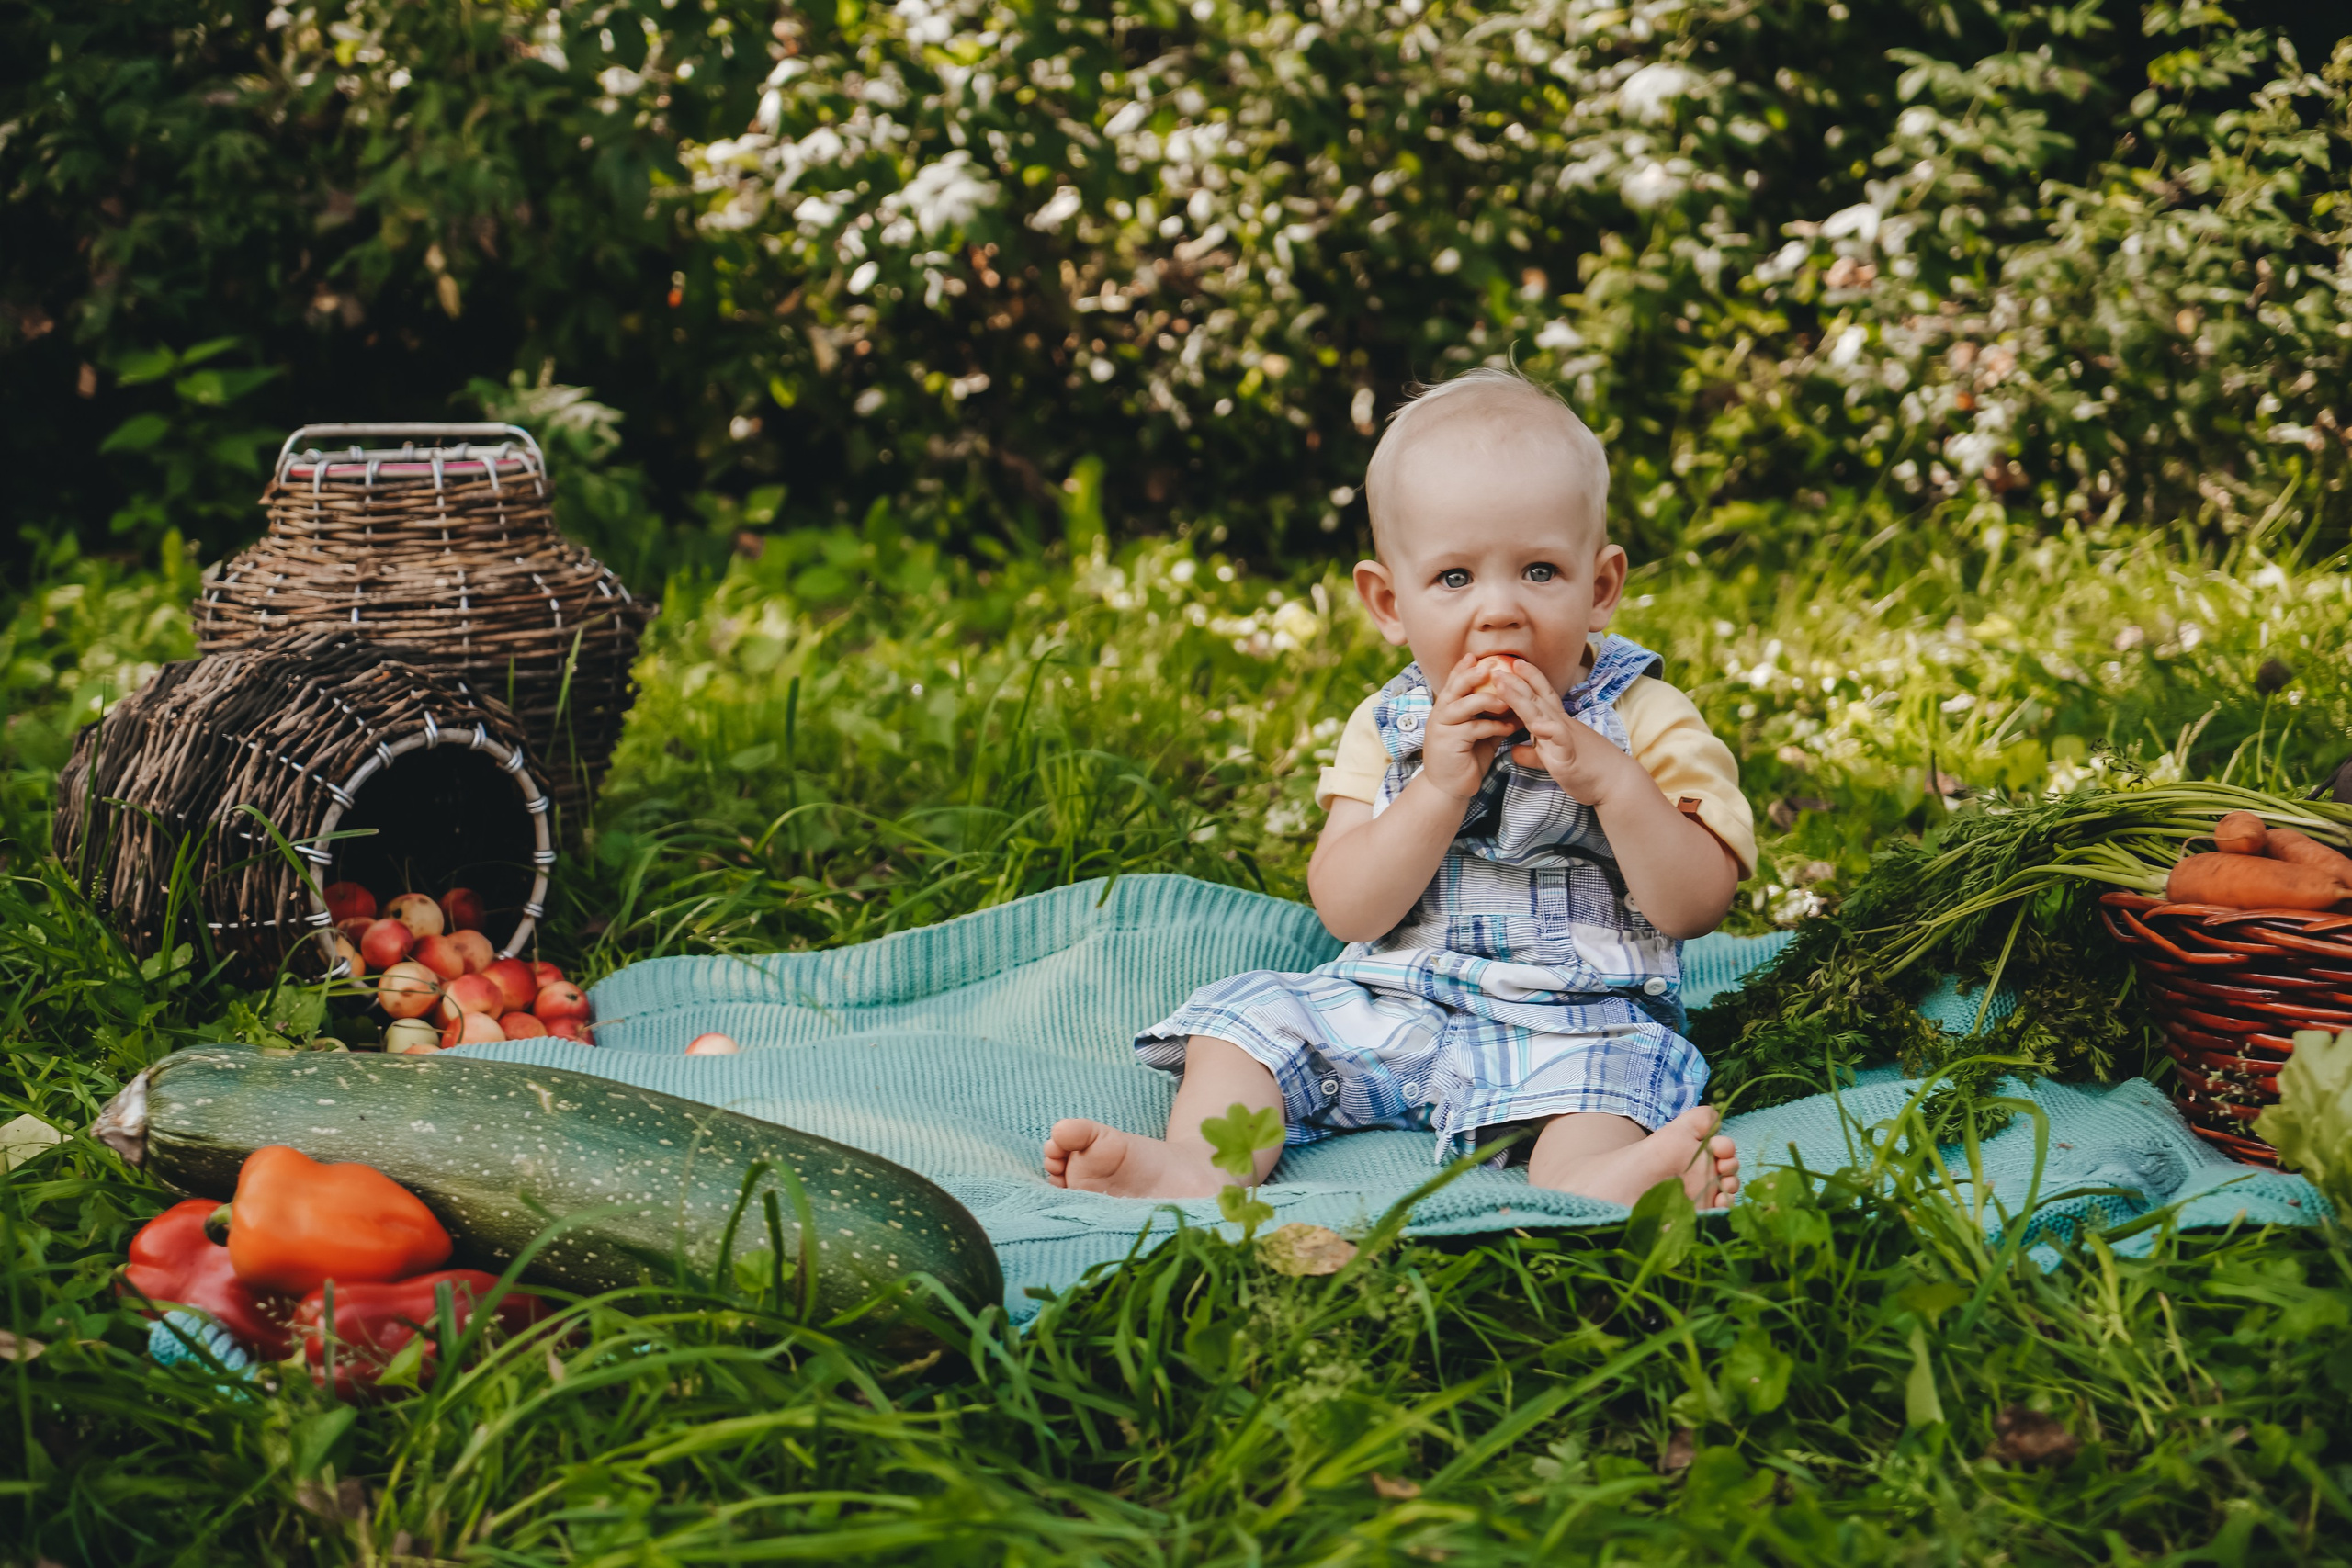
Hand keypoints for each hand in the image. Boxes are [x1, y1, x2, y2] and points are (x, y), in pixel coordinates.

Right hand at [1416, 652, 1526, 800]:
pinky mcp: (1449, 742)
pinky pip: (1475, 727)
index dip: (1463, 668)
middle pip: (1455, 687)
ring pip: (1466, 704)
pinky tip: (1509, 728)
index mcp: (1446, 709)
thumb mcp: (1480, 732)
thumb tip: (1513, 701)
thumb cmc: (1465, 758)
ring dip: (1489, 700)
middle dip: (1473, 674)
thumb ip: (1490, 716)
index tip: (1477, 656)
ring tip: (1507, 703)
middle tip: (1493, 667)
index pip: (1453, 682)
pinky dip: (1495, 726)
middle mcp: (1440, 714)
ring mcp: (1442, 728)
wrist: (1449, 788)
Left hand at [1487, 657, 1638, 804]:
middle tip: (1495, 667)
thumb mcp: (1555, 760)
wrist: (1617, 784)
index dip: (1528, 679)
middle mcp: (1561, 726)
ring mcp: (1567, 739)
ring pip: (1542, 714)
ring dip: (1522, 699)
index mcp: (1558, 725)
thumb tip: (1514, 751)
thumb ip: (1533, 754)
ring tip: (1503, 686)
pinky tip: (1536, 726)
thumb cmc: (1589, 770)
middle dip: (1516, 682)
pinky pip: (1561, 741)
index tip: (1513, 663)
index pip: (1542, 696)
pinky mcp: (1571, 757)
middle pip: (1536, 699)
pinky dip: (1549, 732)